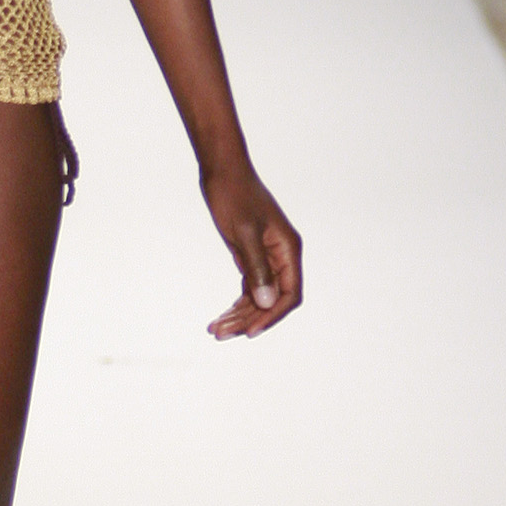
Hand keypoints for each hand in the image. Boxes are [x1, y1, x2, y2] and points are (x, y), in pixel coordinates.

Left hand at [201, 163, 301, 339]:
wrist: (222, 171)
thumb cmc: (234, 195)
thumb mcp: (244, 232)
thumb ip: (257, 267)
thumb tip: (267, 302)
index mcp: (287, 249)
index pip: (289, 293)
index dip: (271, 315)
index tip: (250, 331)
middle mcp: (281, 256)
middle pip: (272, 300)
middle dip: (249, 319)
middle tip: (222, 334)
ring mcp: (267, 257)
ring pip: (259, 297)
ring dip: (240, 315)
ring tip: (216, 330)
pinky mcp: (251, 256)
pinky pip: (250, 287)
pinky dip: (237, 303)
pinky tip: (222, 316)